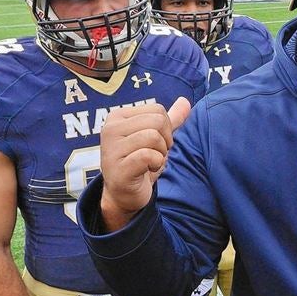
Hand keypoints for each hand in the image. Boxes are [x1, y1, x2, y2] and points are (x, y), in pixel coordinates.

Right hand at [98, 98, 190, 226]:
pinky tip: (147, 171)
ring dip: (160, 154)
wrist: (125, 194)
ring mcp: (111, 148)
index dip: (166, 129)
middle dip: (165, 141)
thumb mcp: (156, 138)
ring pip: (154, 137)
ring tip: (149, 163)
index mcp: (117, 116)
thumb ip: (170, 119)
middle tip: (154, 155)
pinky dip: (156, 164)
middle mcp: (110, 129)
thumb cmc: (140, 163)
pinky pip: (148, 155)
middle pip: (158, 121)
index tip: (154, 144)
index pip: (158, 109)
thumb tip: (186, 101)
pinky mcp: (118, 167)